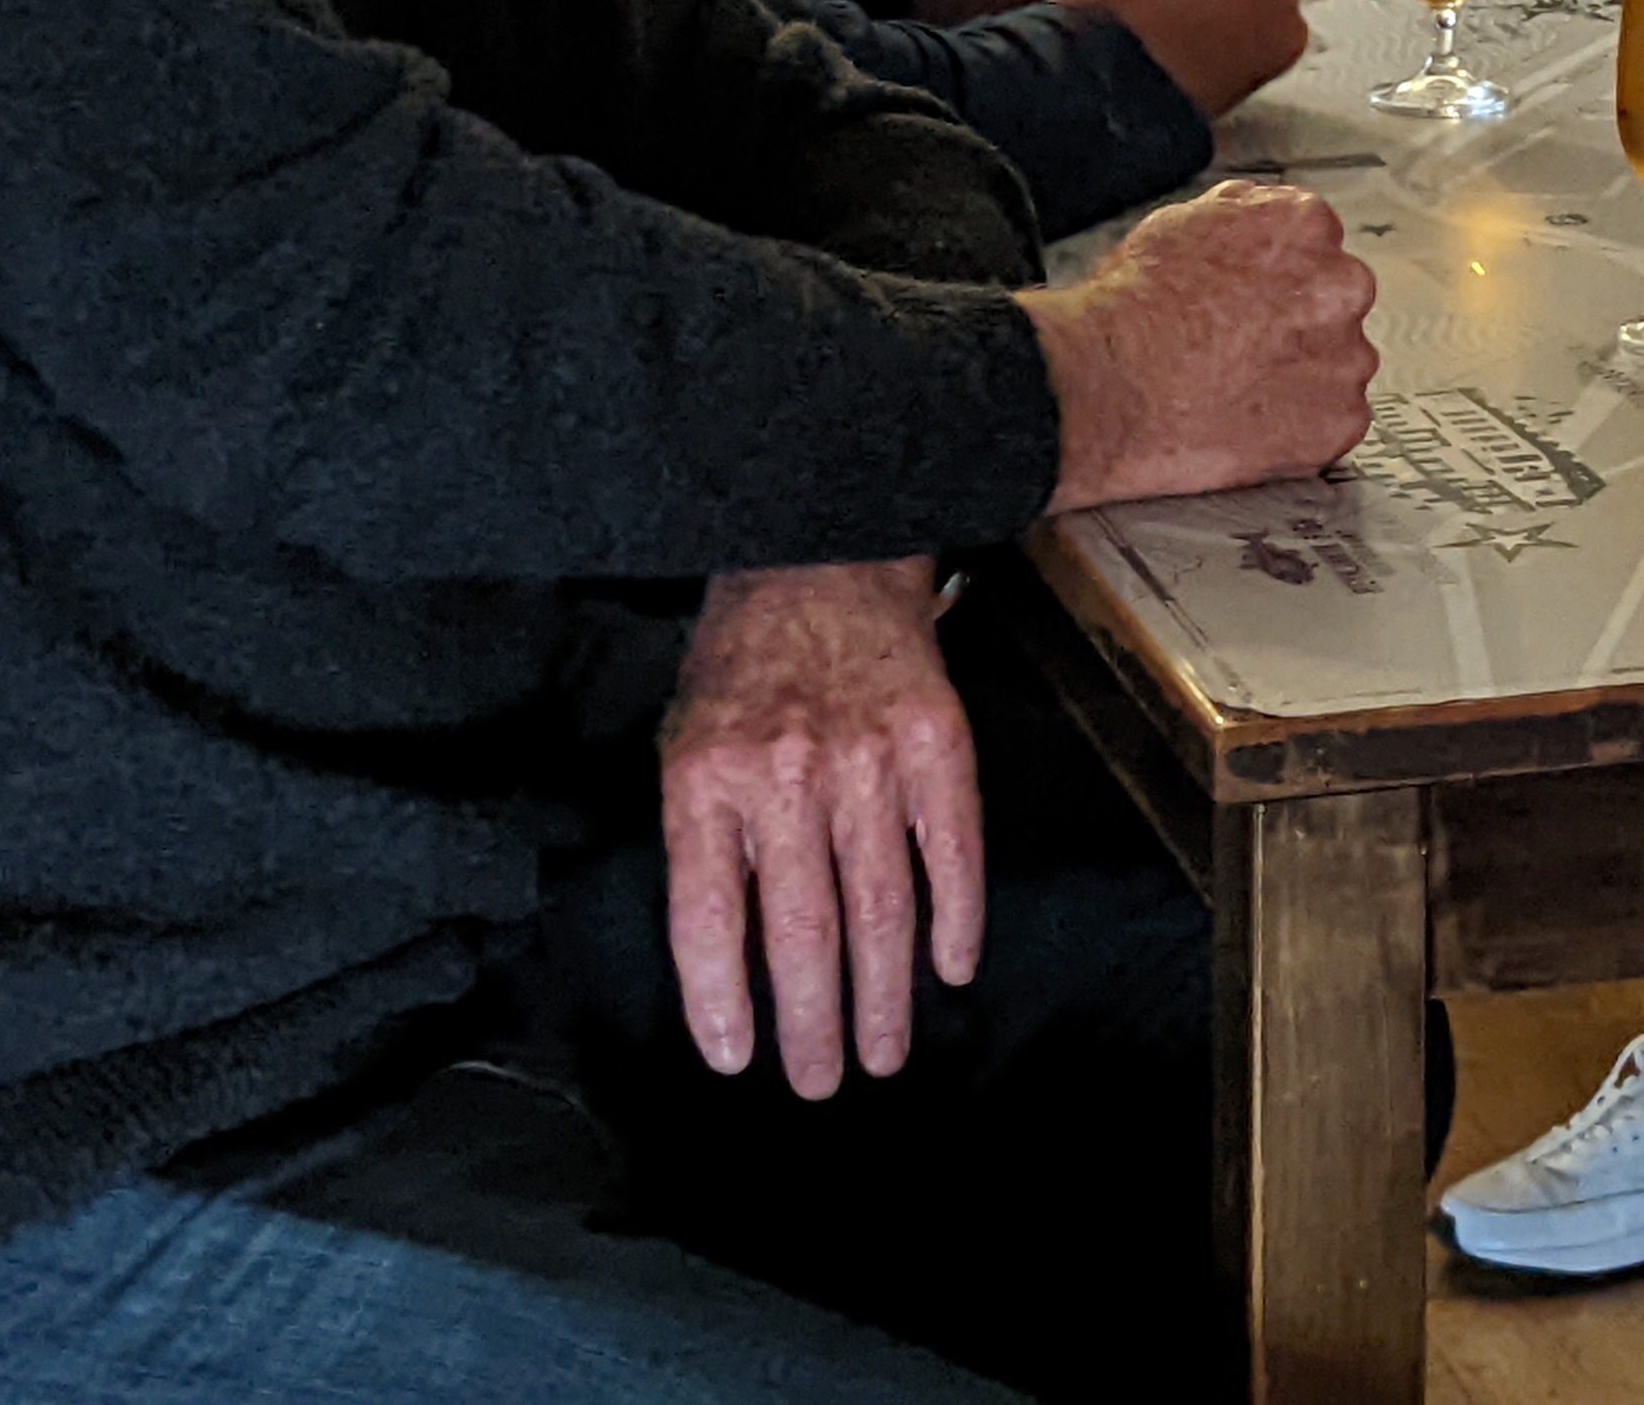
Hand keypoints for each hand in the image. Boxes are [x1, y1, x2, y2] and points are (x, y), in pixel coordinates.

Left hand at [659, 556, 981, 1101]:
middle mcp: (788, 773)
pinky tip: (952, 969)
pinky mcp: (936, 742)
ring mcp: (868, 757)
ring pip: (879, 904)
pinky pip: (951, 847)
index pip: (712, 918)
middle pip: (803, 929)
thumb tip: (731, 967)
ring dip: (883, 993)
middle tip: (820, 1083)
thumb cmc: (744, 670)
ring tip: (884, 1053)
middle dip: (812, 1022)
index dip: (723, 1001)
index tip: (737, 1061)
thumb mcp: (687, 745)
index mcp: (708, 779)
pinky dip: (956, 915)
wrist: (824, 560)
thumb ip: (704, 846)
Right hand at [1020, 180, 1379, 512]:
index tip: (1253, 304)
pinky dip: (1299, 428)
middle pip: (1332, 306)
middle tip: (1239, 350)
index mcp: (1307, 226)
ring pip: (1336, 366)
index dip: (1277, 281)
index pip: (1316, 249)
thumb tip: (1258, 214)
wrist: (1112, 385)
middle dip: (1295, 327)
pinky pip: (1332, 422)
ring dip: (1300, 378)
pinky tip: (1248, 422)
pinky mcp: (1340, 420)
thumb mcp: (1180, 222)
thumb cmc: (1133, 308)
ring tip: (1235, 390)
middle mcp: (1342, 285)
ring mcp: (1347, 357)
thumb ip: (1242, 214)